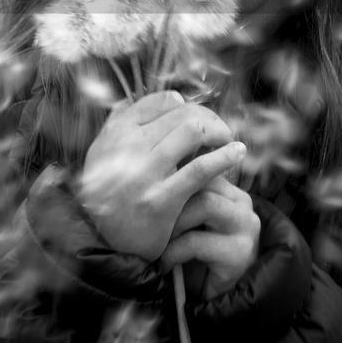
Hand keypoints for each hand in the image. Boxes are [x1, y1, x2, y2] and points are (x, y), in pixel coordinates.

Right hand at [77, 90, 245, 260]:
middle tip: (221, 130)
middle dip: (209, 118)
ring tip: (229, 140)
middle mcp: (126, 148)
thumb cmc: (109, 195)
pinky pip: (200, 169)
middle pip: (182, 114)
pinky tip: (238, 153)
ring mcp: (144, 174)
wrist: (103, 244)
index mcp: (115, 132)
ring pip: (193, 131)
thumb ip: (123, 122)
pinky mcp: (162, 200)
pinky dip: (224, 157)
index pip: (161, 102)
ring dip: (219, 132)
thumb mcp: (103, 153)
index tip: (198, 118)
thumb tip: (166, 98)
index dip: (186, 106)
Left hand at [161, 173, 259, 300]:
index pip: (203, 167)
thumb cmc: (196, 256)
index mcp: (231, 192)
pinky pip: (196, 241)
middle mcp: (243, 204)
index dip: (174, 175)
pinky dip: (172, 251)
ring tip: (158, 240)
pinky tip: (163, 263)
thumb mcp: (190, 222)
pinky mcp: (239, 253)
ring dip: (174, 222)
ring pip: (204, 205)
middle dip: (172, 198)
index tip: (150, 187)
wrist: (215, 297)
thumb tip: (150, 171)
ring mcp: (245, 228)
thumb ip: (183, 200)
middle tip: (150, 216)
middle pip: (204, 181)